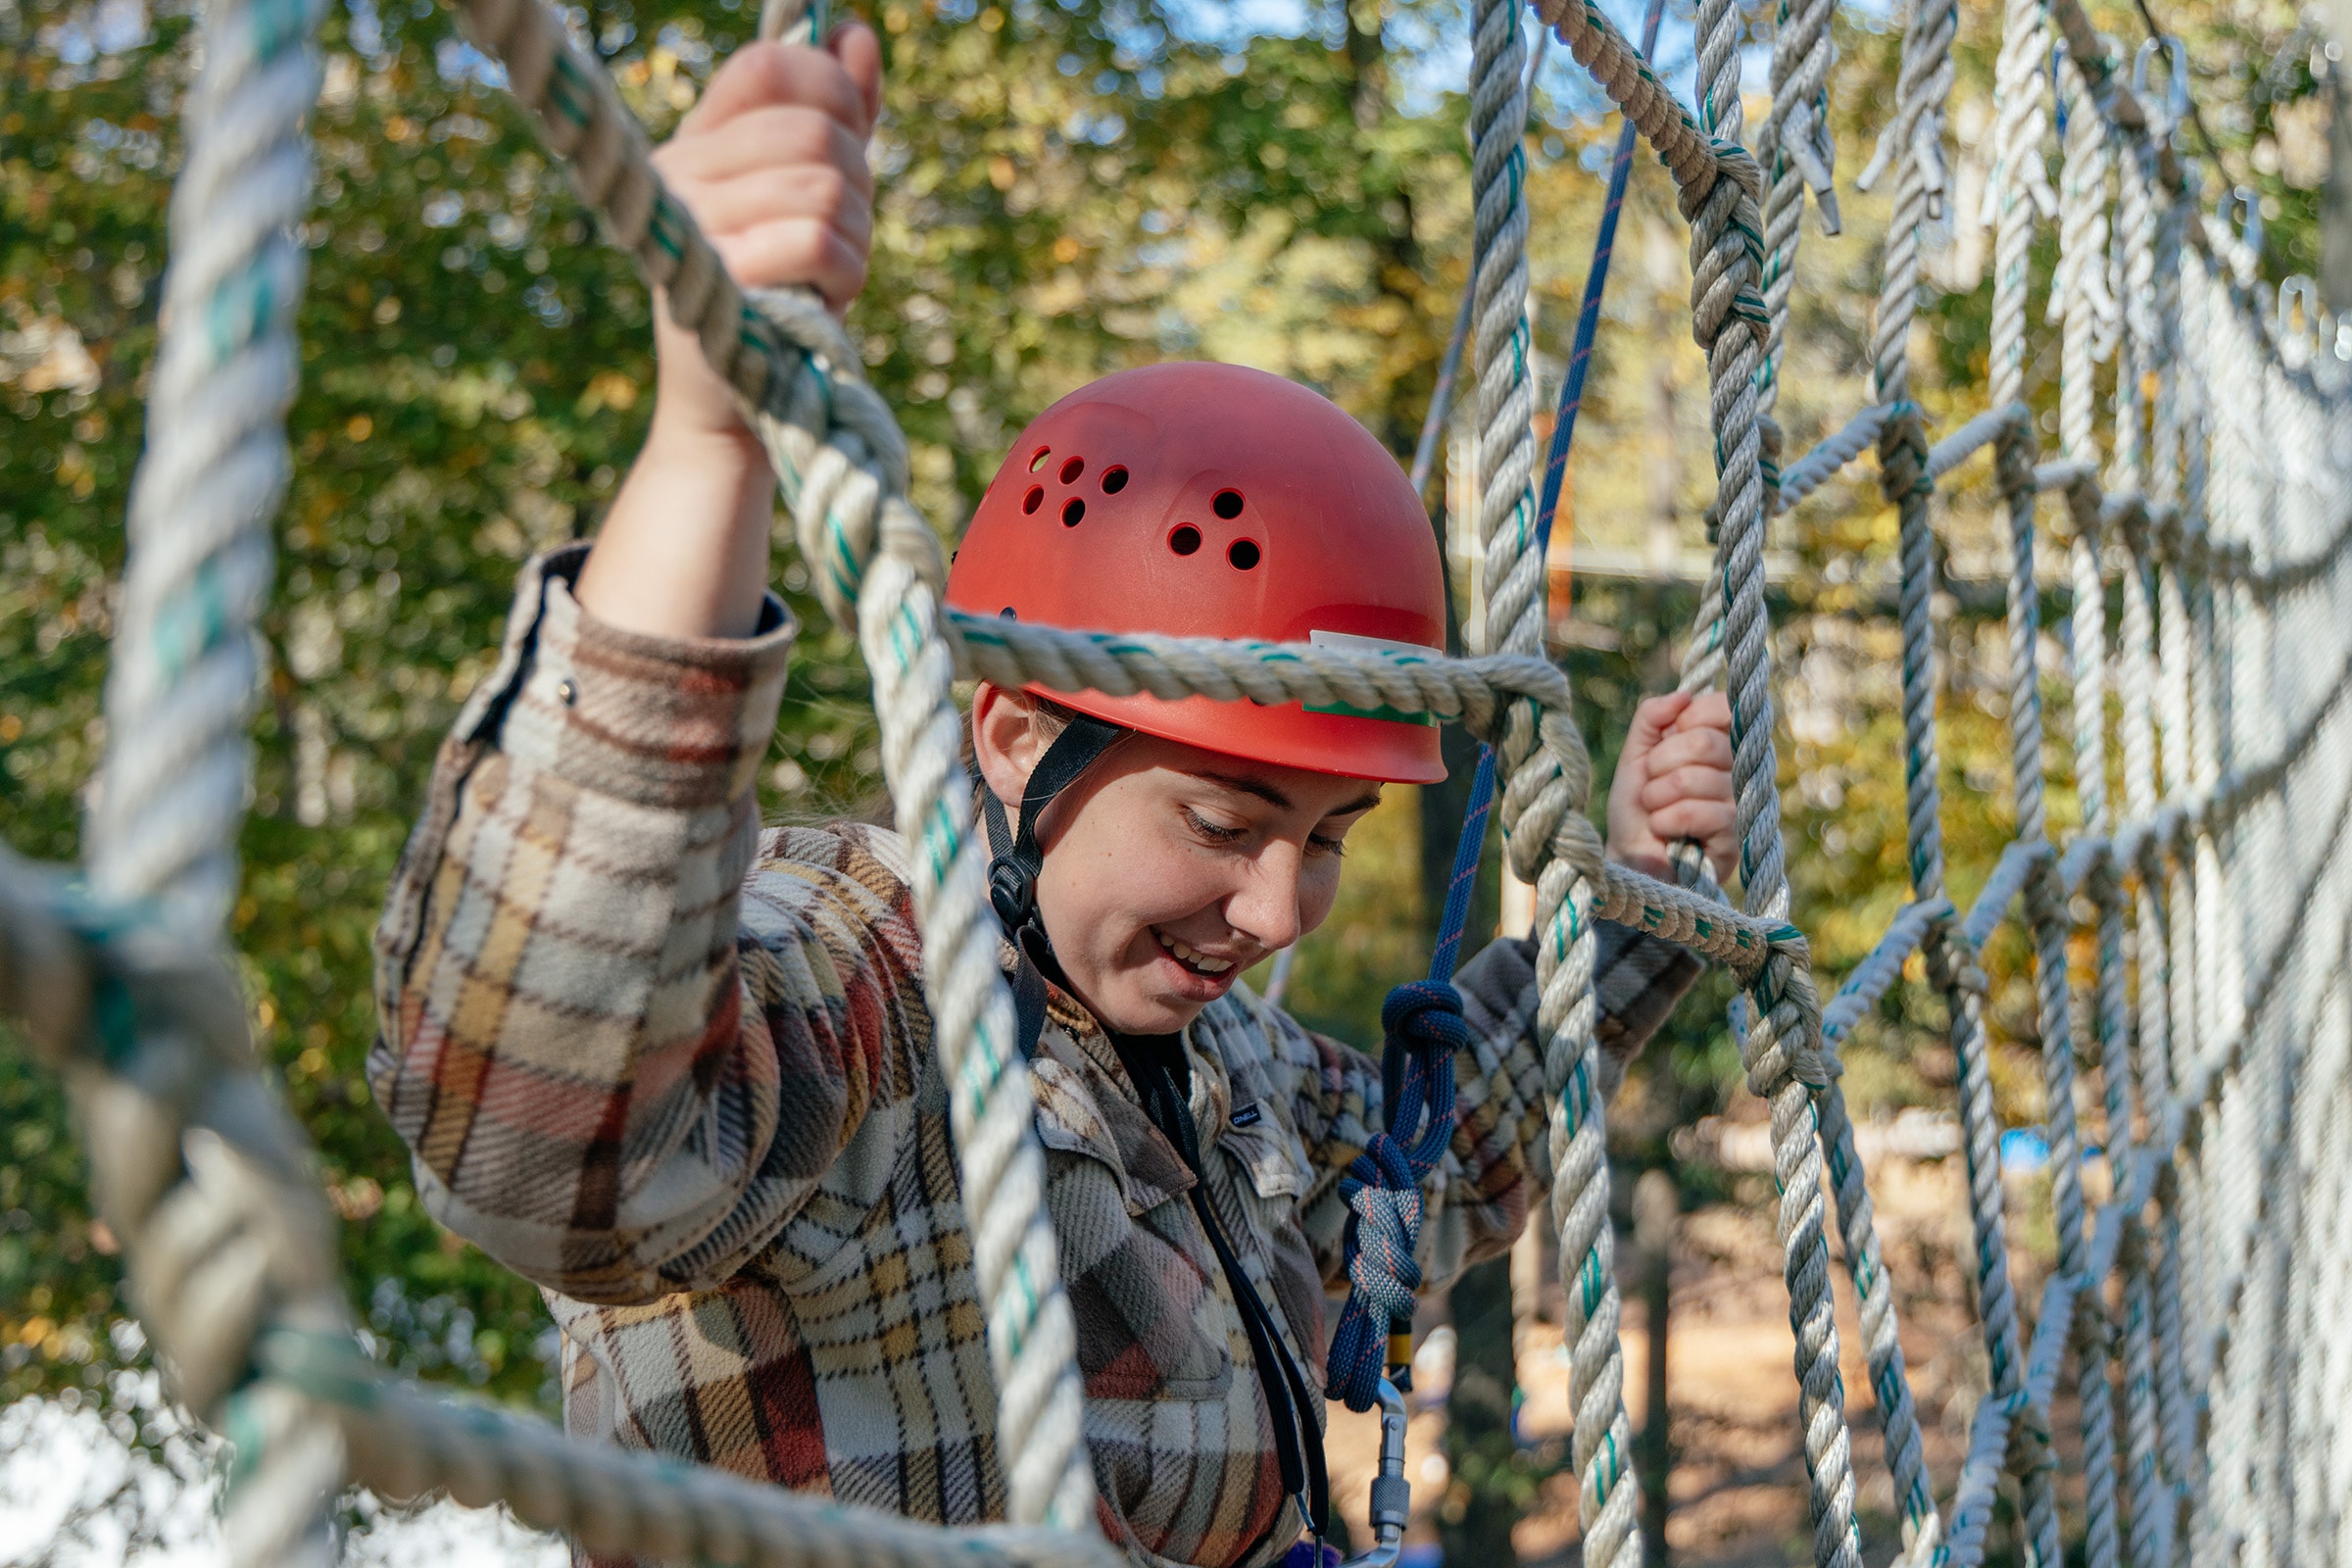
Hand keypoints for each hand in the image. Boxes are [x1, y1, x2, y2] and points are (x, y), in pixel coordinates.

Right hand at [646, 26, 881, 452]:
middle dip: (861, 184)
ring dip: (857, 239)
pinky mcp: (714, 283)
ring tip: (833, 275)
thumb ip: (840, 118)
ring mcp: (690, 227)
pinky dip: (846, 273)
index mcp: (697, 142)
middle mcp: (679, 173)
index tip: (853, 138)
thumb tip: (858, 31)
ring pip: (827, 187)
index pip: (770, 65)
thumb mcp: (815, 198)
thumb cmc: (781, 301)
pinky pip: (818, 240)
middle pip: (816, 131)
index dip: (832, 89)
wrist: (737, 412)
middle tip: (846, 233)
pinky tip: (827, 301)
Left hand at [1605, 691, 1735, 884]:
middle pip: (1702, 742)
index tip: (1666, 739)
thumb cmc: (1638, 808)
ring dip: (1657, 796)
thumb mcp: (1635, 755)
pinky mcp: (1735, 837)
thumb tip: (1683, 695)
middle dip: (1660, 763)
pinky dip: (1667, 820)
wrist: (1631, 859)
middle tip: (1651, 783)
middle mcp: (1738, 769)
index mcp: (1719, 743)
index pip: (1722, 707)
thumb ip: (1652, 718)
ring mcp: (1741, 803)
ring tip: (1654, 810)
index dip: (1687, 719)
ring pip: (1694, 778)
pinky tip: (1664, 831)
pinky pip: (1699, 812)